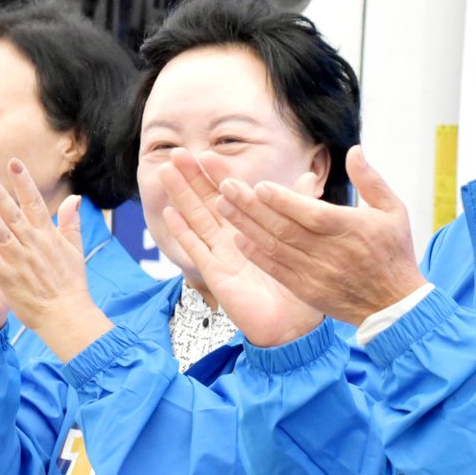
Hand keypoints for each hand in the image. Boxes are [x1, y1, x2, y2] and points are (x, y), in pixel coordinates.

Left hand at [0, 159, 112, 361]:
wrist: (67, 314)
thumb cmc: (71, 283)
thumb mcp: (75, 249)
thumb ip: (70, 222)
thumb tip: (74, 198)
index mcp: (47, 236)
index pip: (34, 203)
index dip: (23, 182)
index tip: (13, 163)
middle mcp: (33, 245)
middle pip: (15, 216)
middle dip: (1, 196)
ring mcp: (21, 263)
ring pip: (2, 237)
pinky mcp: (10, 281)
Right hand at [160, 148, 323, 346]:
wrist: (294, 322)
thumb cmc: (297, 283)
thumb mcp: (301, 240)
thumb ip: (297, 208)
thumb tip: (309, 177)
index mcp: (251, 228)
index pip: (231, 194)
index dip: (219, 174)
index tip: (207, 152)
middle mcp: (232, 238)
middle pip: (207, 201)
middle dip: (192, 177)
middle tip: (177, 153)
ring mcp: (221, 255)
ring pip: (197, 219)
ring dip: (181, 195)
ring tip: (166, 172)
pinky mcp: (216, 274)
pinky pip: (197, 250)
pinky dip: (184, 232)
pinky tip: (170, 212)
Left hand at [211, 146, 426, 326]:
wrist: (394, 304)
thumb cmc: (394, 253)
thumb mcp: (394, 211)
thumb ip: (371, 180)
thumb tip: (354, 150)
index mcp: (351, 229)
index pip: (310, 213)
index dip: (282, 200)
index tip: (259, 185)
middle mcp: (330, 252)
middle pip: (284, 227)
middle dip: (251, 206)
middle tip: (225, 186)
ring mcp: (316, 273)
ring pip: (275, 247)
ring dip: (246, 226)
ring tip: (223, 206)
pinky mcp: (308, 290)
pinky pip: (276, 270)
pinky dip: (256, 254)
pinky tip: (238, 239)